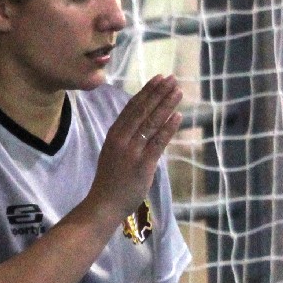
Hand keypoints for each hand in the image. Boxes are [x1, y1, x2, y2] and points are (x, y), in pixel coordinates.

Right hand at [84, 74, 180, 222]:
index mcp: (114, 134)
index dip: (146, 91)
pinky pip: (158, 142)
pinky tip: (178, 116)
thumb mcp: (113, 152)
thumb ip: (126, 138)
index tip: (158, 78)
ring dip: (166, 105)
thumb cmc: (110, 180)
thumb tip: (142, 124)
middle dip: (159, 93)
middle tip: (172, 78)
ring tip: (178, 91)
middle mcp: (122, 139)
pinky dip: (169, 128)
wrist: (103, 204)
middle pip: (143, 110)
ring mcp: (132, 151)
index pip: (132, 107)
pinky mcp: (143, 164)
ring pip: (152, 122)